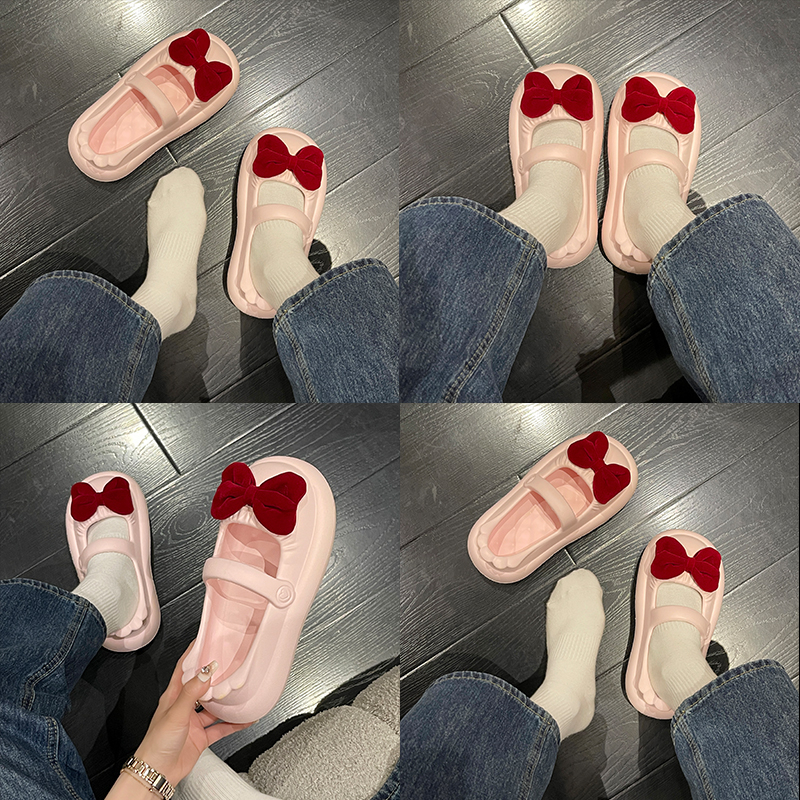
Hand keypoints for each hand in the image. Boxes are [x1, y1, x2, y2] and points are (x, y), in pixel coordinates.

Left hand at [133, 642, 252, 786]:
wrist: (156, 774)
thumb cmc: (156, 744)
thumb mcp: (175, 713)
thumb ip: (192, 693)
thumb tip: (206, 672)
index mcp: (173, 696)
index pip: (184, 669)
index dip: (194, 654)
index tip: (206, 641)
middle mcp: (184, 707)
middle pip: (203, 686)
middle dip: (216, 676)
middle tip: (231, 665)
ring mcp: (193, 722)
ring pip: (214, 706)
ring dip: (227, 701)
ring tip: (241, 691)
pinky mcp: (201, 737)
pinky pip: (221, 727)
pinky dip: (233, 723)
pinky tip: (244, 719)